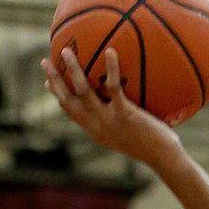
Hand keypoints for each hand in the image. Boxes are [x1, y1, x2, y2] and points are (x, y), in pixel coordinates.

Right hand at [41, 48, 180, 166]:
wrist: (163, 158)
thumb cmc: (153, 148)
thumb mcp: (129, 137)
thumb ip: (118, 125)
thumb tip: (122, 109)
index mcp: (95, 131)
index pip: (70, 112)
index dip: (58, 96)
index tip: (48, 83)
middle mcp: (97, 126)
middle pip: (68, 99)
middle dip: (54, 80)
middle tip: (45, 61)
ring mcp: (108, 119)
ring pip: (83, 90)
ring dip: (72, 69)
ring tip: (66, 51)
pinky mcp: (123, 114)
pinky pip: (113, 87)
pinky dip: (111, 68)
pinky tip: (110, 52)